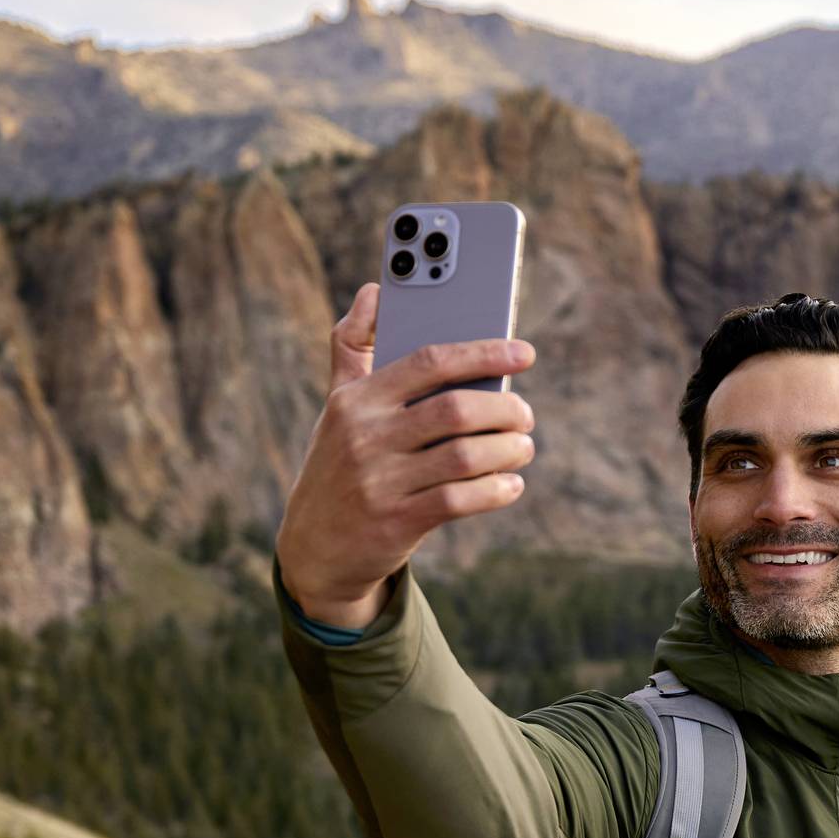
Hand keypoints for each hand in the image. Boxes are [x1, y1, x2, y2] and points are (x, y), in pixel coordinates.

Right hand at [275, 282, 537, 626]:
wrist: (314, 547)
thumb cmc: (338, 463)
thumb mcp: (337, 404)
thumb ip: (354, 346)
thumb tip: (375, 290)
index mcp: (357, 399)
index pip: (430, 362)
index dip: (483, 353)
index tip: (523, 353)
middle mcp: (366, 436)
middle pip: (456, 409)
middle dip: (505, 410)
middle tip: (524, 414)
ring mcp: (380, 481)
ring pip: (465, 456)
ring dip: (508, 450)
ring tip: (522, 448)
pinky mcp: (397, 522)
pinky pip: (461, 500)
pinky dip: (497, 490)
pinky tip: (509, 484)